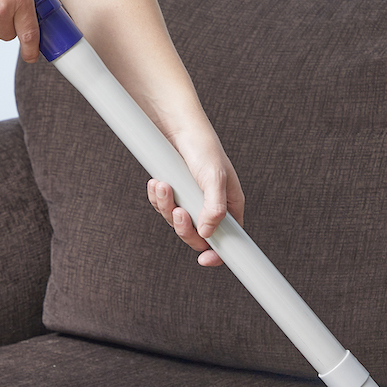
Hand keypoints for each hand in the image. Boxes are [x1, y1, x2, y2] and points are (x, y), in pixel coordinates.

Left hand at [147, 131, 244, 266]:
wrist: (178, 127)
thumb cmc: (203, 149)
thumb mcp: (214, 178)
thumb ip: (214, 208)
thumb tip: (207, 234)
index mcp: (229, 206)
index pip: (229, 240)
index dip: (218, 253)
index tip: (205, 260)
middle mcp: (210, 207)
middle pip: (197, 236)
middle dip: (184, 227)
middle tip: (178, 212)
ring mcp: (190, 202)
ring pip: (176, 222)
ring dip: (166, 207)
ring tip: (164, 186)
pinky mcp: (173, 194)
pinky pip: (162, 207)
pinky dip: (157, 198)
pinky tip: (157, 182)